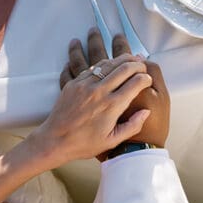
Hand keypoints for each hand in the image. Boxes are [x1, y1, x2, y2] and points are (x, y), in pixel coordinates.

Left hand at [35, 45, 152, 162]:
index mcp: (112, 106)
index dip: (145, 78)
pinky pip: (91, 67)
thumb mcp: (112, 140)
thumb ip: (133, 126)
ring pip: (107, 63)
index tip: (148, 79)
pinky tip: (109, 63)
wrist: (54, 141)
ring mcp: (85, 85)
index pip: (135, 83)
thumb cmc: (84, 144)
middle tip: (142, 64)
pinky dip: (103, 63)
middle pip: (124, 68)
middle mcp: (99, 92)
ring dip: (120, 58)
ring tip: (129, 58)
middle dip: (137, 63)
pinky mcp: (73, 83)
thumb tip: (146, 111)